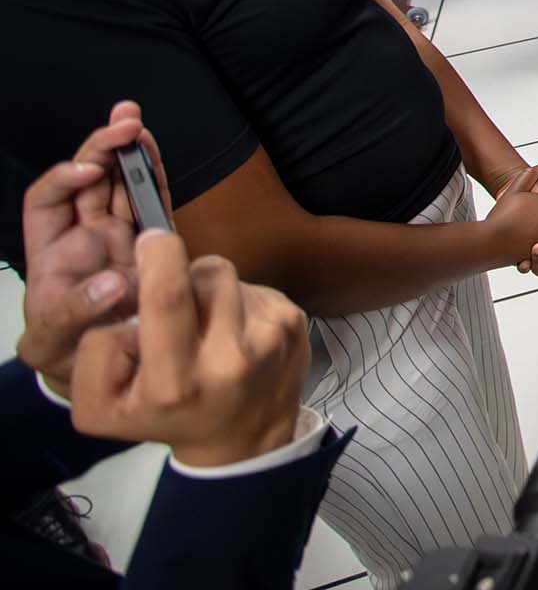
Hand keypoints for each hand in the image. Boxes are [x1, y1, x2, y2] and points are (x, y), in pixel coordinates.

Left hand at [18, 103, 171, 395]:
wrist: (107, 375)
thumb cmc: (67, 357)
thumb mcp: (52, 343)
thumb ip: (73, 313)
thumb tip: (111, 282)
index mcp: (53, 254)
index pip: (48, 200)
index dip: (65, 178)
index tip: (90, 171)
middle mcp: (84, 239)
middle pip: (89, 180)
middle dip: (102, 147)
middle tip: (123, 122)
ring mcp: (119, 240)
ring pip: (121, 184)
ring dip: (129, 151)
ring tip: (135, 122)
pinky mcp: (151, 248)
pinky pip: (152, 205)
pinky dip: (154, 177)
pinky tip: (152, 152)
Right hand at [69, 232, 308, 467]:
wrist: (243, 441)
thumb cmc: (165, 418)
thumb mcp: (102, 406)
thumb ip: (97, 351)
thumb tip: (131, 299)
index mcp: (178, 382)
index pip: (169, 295)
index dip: (158, 256)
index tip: (150, 241)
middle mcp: (232, 358)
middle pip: (204, 273)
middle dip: (179, 271)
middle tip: (170, 296)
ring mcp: (271, 338)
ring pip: (226, 275)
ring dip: (207, 288)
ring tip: (201, 324)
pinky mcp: (294, 323)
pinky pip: (251, 286)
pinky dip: (234, 300)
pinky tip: (231, 330)